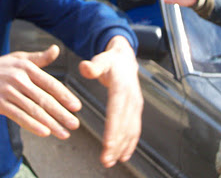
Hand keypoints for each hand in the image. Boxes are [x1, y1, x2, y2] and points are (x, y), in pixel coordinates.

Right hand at [0, 45, 81, 139]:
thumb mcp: (19, 58)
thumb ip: (39, 58)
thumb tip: (56, 49)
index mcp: (27, 68)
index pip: (50, 84)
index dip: (65, 96)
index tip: (76, 107)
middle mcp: (19, 79)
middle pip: (44, 99)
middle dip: (61, 113)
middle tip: (74, 124)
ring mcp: (8, 92)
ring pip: (33, 110)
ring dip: (50, 123)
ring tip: (63, 133)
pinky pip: (18, 116)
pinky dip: (32, 125)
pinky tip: (44, 132)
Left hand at [79, 36, 142, 167]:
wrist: (126, 59)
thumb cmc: (110, 61)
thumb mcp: (101, 59)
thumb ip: (92, 66)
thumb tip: (84, 67)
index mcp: (122, 87)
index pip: (117, 110)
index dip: (113, 128)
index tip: (108, 144)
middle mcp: (131, 98)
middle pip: (124, 124)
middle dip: (116, 144)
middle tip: (106, 160)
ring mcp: (136, 105)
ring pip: (130, 130)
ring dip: (122, 147)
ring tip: (110, 161)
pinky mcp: (136, 110)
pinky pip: (135, 129)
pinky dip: (130, 143)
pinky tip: (123, 156)